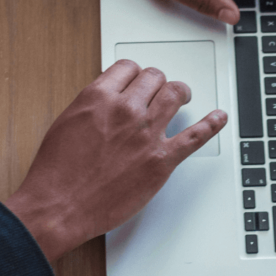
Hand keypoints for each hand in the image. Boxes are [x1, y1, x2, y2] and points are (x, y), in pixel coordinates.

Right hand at [5, 60, 226, 261]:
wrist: (59, 207)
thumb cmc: (56, 172)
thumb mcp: (66, 123)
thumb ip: (93, 106)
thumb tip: (109, 99)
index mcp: (98, 98)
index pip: (129, 68)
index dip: (135, 74)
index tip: (138, 80)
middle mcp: (126, 110)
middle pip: (154, 78)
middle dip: (157, 82)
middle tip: (159, 90)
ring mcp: (147, 134)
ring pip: (175, 94)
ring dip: (181, 92)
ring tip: (183, 96)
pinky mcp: (162, 160)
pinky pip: (195, 136)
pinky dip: (212, 125)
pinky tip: (219, 118)